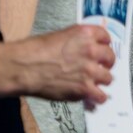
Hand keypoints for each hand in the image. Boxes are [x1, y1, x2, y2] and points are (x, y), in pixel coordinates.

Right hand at [0, 24, 114, 103]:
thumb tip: (81, 50)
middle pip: (110, 57)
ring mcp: (90, 70)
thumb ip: (75, 42)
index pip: (105, 36)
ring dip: (101, 81)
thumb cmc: (33, 52)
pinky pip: (101, 96)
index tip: (102, 48)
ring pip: (108, 78)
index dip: (103, 44)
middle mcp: (91, 50)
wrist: (22, 67)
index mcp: (84, 34)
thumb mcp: (58, 36)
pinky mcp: (84, 88)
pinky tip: (92, 97)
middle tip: (99, 67)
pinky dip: (97, 98)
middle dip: (105, 63)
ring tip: (93, 83)